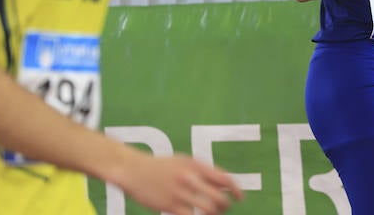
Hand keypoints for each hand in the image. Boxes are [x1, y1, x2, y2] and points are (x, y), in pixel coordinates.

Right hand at [119, 153, 242, 214]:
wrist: (133, 169)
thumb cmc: (162, 167)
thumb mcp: (185, 162)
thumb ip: (204, 172)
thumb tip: (225, 184)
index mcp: (197, 165)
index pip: (225, 178)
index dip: (236, 190)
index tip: (240, 199)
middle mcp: (191, 178)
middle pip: (220, 197)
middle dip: (225, 207)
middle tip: (223, 209)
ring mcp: (180, 192)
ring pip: (208, 210)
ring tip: (211, 214)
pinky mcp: (169, 205)